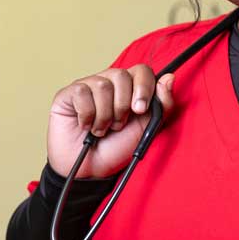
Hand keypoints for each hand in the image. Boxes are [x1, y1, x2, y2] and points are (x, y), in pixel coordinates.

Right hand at [47, 65, 174, 178]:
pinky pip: (82, 93)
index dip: (143, 88)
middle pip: (121, 75)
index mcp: (130, 87)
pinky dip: (87, 115)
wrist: (91, 169)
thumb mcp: (148, 128)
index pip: (141, 70)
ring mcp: (88, 86)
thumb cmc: (118, 147)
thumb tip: (169, 78)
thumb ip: (163, 104)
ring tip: (102, 129)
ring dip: (105, 115)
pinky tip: (85, 126)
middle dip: (123, 106)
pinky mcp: (68, 94)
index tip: (140, 110)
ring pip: (102, 85)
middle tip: (118, 125)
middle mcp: (109, 82)